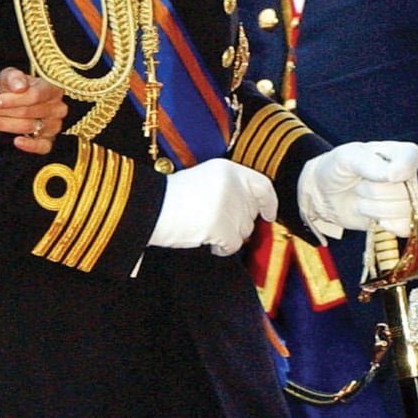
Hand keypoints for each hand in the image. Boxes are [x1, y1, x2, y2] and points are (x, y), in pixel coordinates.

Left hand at [0, 68, 67, 153]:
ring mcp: (54, 125)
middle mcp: (57, 107)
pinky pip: (43, 146)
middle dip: (1, 112)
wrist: (18, 100)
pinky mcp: (49, 140)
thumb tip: (19, 86)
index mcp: (52, 88)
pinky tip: (16, 141)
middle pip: (28, 112)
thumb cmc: (16, 87)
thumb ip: (13, 78)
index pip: (34, 96)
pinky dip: (30, 146)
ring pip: (29, 127)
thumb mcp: (11, 76)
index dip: (12, 100)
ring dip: (3, 124)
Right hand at [149, 160, 276, 254]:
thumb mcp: (203, 180)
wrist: (148, 208)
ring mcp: (227, 205)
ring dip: (229, 237)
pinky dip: (222, 249)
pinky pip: (233, 245)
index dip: (269, 202)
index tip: (269, 215)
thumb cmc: (170, 198)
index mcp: (228, 169)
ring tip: (205, 231)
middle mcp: (232, 184)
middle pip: (251, 213)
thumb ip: (228, 189)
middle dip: (239, 225)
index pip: (262, 185)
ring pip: (244, 231)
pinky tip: (207, 243)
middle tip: (217, 227)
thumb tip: (250, 212)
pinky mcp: (220, 225)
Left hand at [297, 140, 417, 239]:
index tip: (390, 176)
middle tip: (359, 185)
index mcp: (396, 154)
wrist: (322, 193)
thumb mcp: (346, 158)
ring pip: (403, 210)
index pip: (412, 157)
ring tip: (361, 198)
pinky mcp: (395, 219)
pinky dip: (388, 226)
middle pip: (405, 190)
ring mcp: (402, 198)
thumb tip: (394, 175)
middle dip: (374, 192)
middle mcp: (404, 176)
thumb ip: (370, 163)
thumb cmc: (336, 168)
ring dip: (374, 208)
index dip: (404, 168)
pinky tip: (375, 220)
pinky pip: (405, 227)